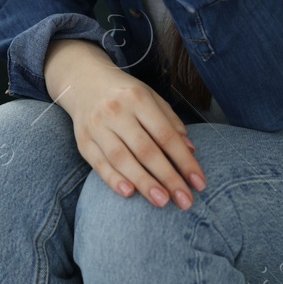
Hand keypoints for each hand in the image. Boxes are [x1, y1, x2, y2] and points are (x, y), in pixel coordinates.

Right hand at [59, 53, 205, 209]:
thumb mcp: (151, 98)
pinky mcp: (82, 140)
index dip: (184, 161)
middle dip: (168, 177)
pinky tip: (129, 193)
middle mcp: (116, 111)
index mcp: (138, 99)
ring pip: (122, 159)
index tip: (199, 183)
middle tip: (185, 201)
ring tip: (162, 201)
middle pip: (145, 150)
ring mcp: (97, 126)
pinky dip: (113, 179)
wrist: (83, 82)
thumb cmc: (125, 95)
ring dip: (143, 183)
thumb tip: (189, 151)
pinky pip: (98, 164)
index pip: (165, 135)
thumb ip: (170, 123)